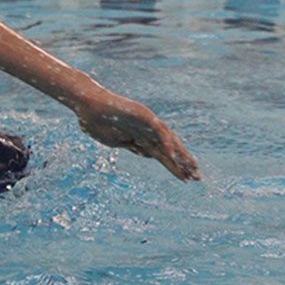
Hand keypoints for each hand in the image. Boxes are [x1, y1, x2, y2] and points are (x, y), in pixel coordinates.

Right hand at [74, 89, 201, 180]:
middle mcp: (148, 130)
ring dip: (181, 154)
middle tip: (198, 177)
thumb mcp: (116, 141)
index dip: (175, 166)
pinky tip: (172, 154)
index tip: (186, 179)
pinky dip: (165, 142)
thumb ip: (131, 146)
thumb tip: (146, 154)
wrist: (86, 105)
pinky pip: (158, 130)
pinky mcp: (143, 115)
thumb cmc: (95, 122)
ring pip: (169, 140)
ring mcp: (147, 122)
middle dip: (184, 163)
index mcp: (141, 138)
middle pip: (170, 149)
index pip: (163, 155)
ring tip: (192, 167)